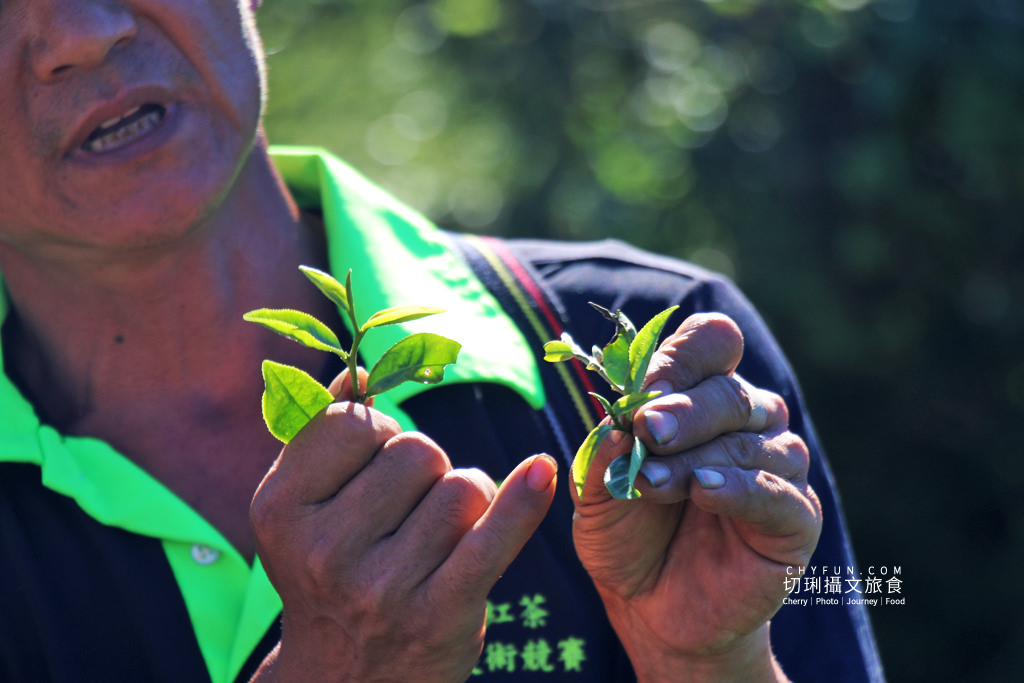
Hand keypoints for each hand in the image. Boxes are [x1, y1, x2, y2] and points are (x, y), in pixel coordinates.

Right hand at [250, 370, 557, 681]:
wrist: (346, 681)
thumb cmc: (331, 575)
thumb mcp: (304, 510)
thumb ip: (326, 437)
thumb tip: (362, 370)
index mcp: (281, 509)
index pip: (356, 422)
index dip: (377, 435)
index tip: (375, 468)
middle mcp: (324, 550)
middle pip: (417, 451)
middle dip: (426, 472)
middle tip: (407, 518)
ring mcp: (382, 587)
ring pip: (463, 485)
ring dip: (468, 500)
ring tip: (441, 537)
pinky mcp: (439, 615)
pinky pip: (494, 535)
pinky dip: (523, 500)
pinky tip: (542, 470)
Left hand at [572, 314, 821, 681]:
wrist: (650, 607)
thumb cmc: (627, 533)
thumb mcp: (598, 489)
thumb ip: (604, 454)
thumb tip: (614, 423)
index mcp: (702, 396)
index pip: (713, 344)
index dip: (682, 358)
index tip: (642, 388)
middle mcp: (747, 422)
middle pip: (729, 392)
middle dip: (682, 411)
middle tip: (646, 431)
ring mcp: (776, 468)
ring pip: (750, 443)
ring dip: (696, 458)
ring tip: (653, 483)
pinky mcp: (795, 519)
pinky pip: (777, 494)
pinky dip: (739, 489)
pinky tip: (704, 492)